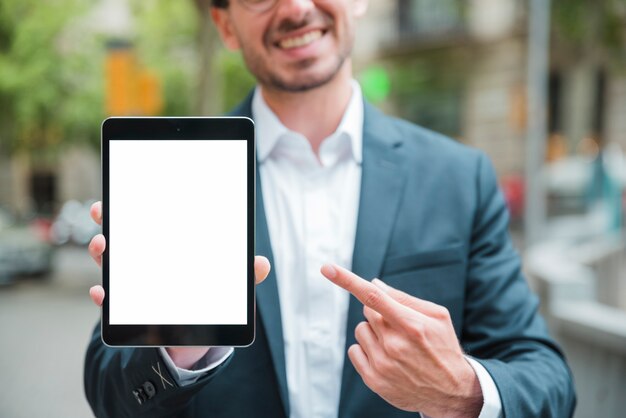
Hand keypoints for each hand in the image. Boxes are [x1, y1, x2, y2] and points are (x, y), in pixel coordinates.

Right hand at [87, 201, 270, 368]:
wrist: (192, 339)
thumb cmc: (207, 302)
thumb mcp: (226, 287)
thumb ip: (241, 276)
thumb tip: (263, 264)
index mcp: (168, 250)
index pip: (151, 223)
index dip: (134, 207)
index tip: (122, 194)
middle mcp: (144, 262)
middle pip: (123, 237)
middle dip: (109, 221)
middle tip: (103, 211)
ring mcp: (132, 285)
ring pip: (111, 264)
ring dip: (103, 253)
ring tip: (103, 246)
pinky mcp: (126, 310)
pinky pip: (110, 301)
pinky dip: (103, 296)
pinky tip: (101, 293)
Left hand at [321, 264, 481, 417]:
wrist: (451, 391)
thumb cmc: (443, 347)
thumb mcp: (437, 317)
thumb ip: (404, 299)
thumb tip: (373, 284)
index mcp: (412, 325)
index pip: (373, 297)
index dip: (348, 281)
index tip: (327, 268)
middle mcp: (394, 345)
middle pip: (368, 311)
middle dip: (380, 313)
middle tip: (399, 326)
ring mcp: (383, 364)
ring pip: (361, 330)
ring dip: (373, 332)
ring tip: (396, 345)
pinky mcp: (374, 380)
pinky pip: (354, 351)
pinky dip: (365, 349)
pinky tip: (386, 358)